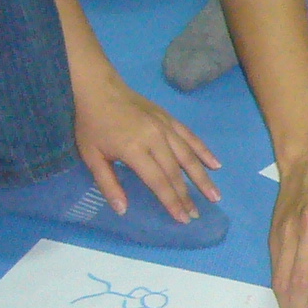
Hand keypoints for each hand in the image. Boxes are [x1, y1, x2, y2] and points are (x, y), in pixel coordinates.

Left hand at [72, 62, 222, 223]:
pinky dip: (204, 151)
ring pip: (188, 156)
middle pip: (176, 172)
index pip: (158, 181)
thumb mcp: (92, 156)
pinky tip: (215, 164)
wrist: (99, 89)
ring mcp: (165, 127)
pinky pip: (191, 137)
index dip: (172, 202)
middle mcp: (155, 139)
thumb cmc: (92, 125)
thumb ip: (108, 184)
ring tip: (214, 195)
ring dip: (202, 177)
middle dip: (187, 196)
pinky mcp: (169, 119)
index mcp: (134, 150)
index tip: (183, 219)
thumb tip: (123, 210)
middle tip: (197, 215)